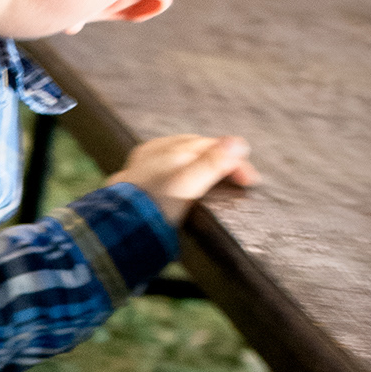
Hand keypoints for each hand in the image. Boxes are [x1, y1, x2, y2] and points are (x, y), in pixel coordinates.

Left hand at [108, 134, 258, 228]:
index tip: (250, 181)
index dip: (234, 161)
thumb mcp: (188, 184)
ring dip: (203, 168)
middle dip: (220, 161)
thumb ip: (213, 163)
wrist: (120, 229)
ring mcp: (144, 168)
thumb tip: (238, 142)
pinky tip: (186, 187)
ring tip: (218, 183)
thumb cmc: (153, 206)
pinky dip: (184, 177)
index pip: (211, 146)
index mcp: (167, 148)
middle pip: (196, 150)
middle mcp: (154, 153)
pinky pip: (167, 174)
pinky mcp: (139, 186)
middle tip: (240, 179)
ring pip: (181, 160)